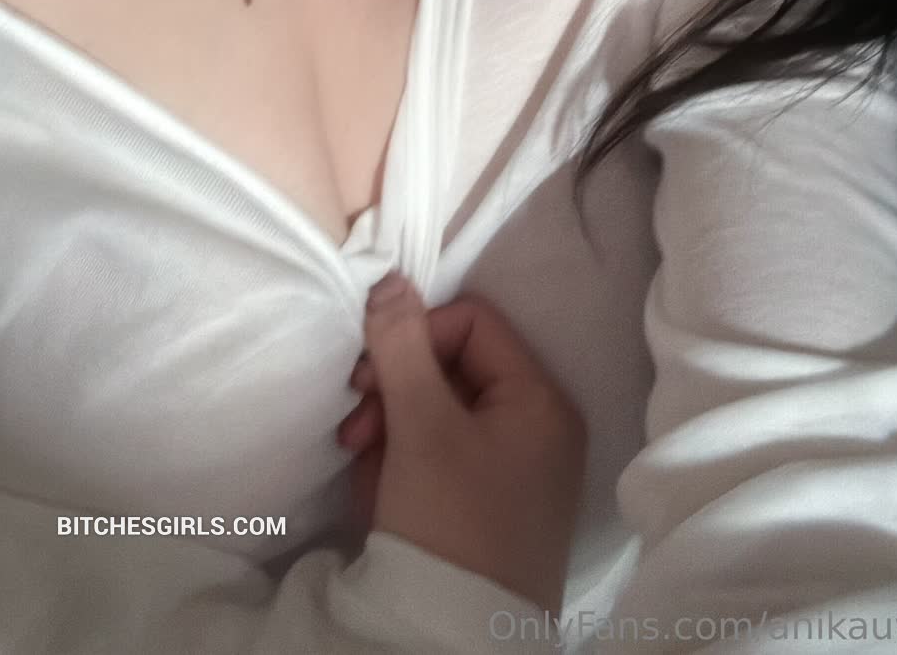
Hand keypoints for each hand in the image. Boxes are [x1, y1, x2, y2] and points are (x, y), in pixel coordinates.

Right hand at [336, 270, 586, 619]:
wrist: (450, 641)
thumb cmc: (450, 522)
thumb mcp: (420, 427)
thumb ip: (401, 345)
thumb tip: (389, 278)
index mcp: (540, 399)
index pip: (472, 323)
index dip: (415, 338)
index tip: (369, 378)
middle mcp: (539, 429)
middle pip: (453, 369)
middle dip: (395, 393)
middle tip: (355, 428)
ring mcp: (517, 473)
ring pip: (440, 417)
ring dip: (391, 434)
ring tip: (366, 473)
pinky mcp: (491, 510)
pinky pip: (442, 461)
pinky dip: (405, 469)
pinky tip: (380, 500)